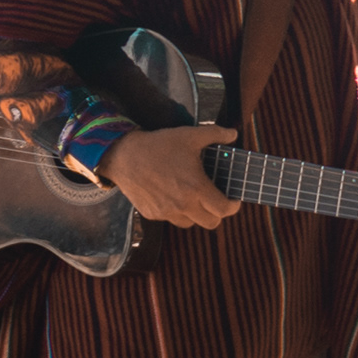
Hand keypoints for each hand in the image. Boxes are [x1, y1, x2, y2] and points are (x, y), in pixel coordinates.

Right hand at [104, 124, 237, 228]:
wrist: (123, 156)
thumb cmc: (158, 145)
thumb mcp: (190, 135)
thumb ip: (216, 134)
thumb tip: (233, 133)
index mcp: (196, 188)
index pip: (224, 210)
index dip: (233, 206)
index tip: (233, 200)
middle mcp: (182, 205)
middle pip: (211, 223)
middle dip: (217, 213)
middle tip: (216, 200)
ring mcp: (165, 212)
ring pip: (190, 223)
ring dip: (196, 214)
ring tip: (194, 198)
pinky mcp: (151, 214)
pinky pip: (170, 219)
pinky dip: (176, 212)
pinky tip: (174, 196)